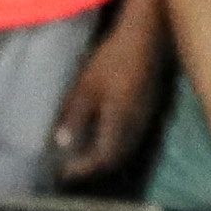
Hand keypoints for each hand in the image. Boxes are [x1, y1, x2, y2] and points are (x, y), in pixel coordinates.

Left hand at [52, 20, 163, 183]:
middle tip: (70, 168)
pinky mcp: (148, 108)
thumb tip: (62, 144)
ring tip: (82, 155)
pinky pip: (131, 136)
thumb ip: (74, 117)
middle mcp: (136, 126)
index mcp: (120, 124)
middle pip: (116, 158)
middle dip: (93, 167)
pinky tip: (100, 134)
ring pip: (125, 148)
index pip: (102, 159)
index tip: (63, 173)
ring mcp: (145, 118)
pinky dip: (113, 143)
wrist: (146, 37)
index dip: (83, 169)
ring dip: (104, 156)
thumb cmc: (112, 60)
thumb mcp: (86, 88)